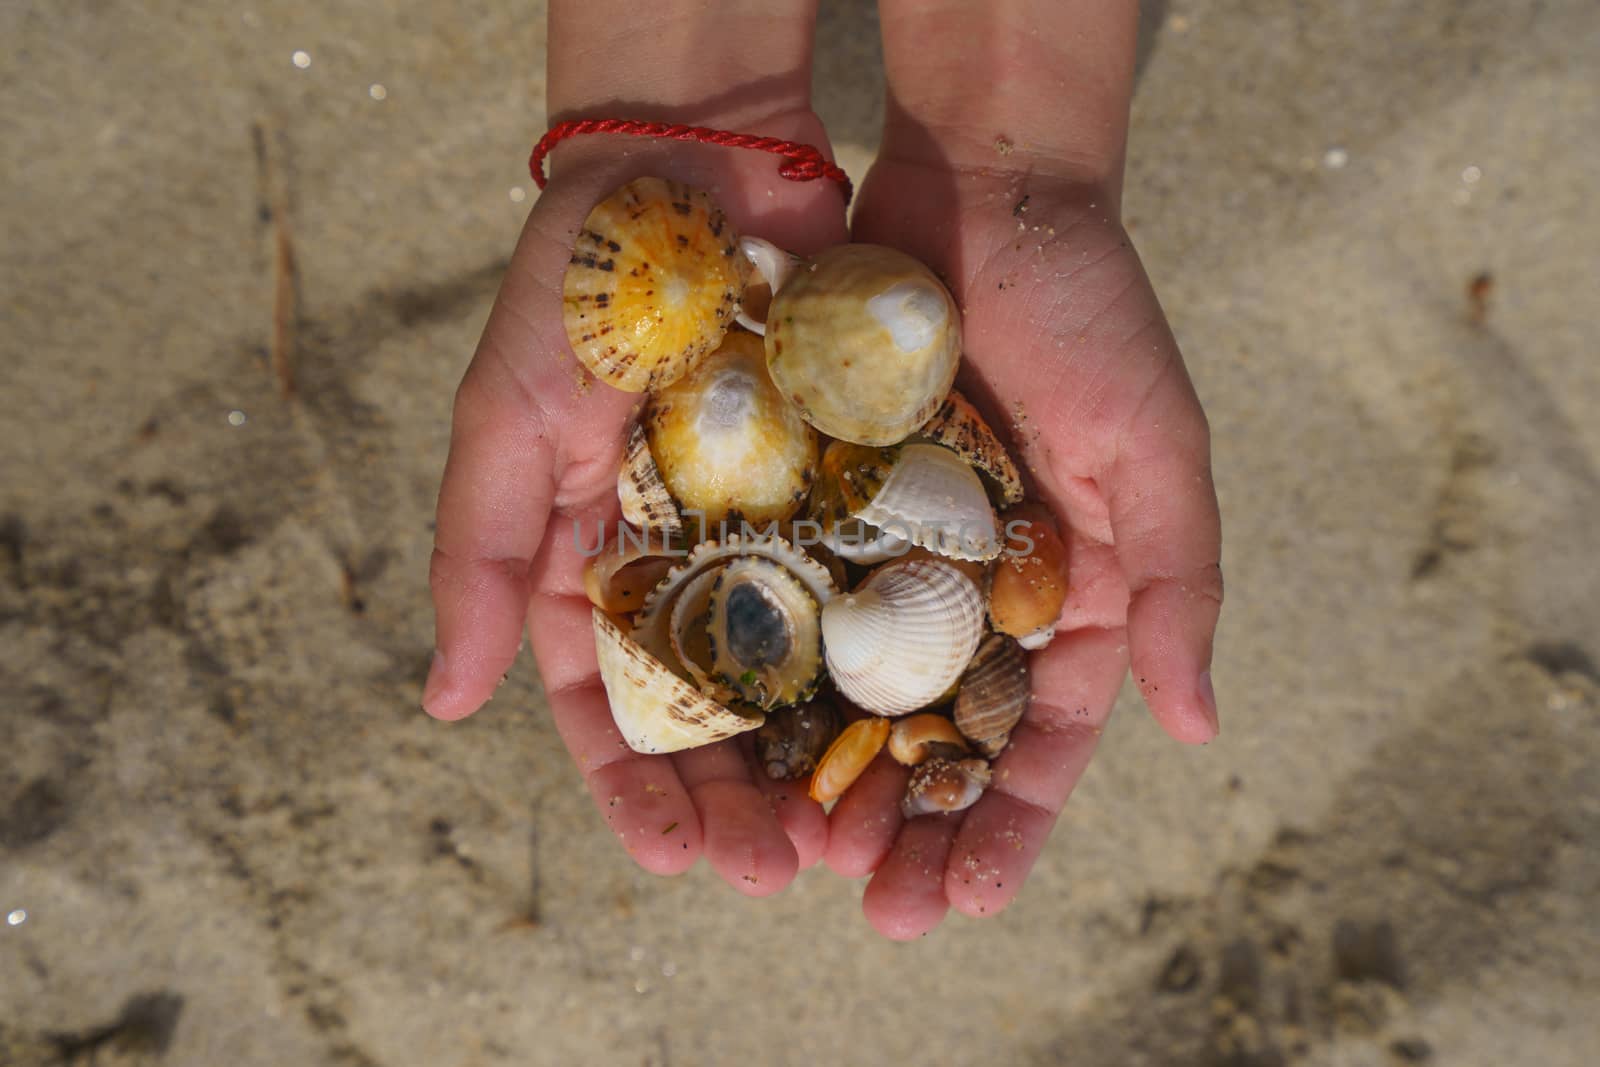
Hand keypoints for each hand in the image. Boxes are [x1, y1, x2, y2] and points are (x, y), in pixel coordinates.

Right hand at [422, 2, 847, 896]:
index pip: (610, 706)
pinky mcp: (848, 491)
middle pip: (716, 712)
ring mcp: (774, 532)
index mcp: (596, 564)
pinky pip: (870, 591)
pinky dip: (886, 660)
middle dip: (740, 800)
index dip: (636, 791)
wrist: (692, 169)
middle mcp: (689, 565)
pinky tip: (915, 723)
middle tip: (780, 874)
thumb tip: (442, 701)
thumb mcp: (505, 423)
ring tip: (852, 831)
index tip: (671, 861)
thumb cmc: (579, 298)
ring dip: (821, 757)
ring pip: (802, 671)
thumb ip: (480, 558)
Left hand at [821, 2, 1223, 937]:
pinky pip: (791, 607)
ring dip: (831, 780)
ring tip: (797, 854)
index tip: (968, 899)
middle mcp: (975, 591)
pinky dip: (773, 680)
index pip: (1042, 738)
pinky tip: (742, 746)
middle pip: (938, 739)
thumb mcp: (1158, 454)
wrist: (982, 191)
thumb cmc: (1091, 317)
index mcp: (1070, 594)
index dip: (1008, 824)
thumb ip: (1177, 588)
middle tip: (871, 906)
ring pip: (854, 695)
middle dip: (910, 829)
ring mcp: (891, 552)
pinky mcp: (819, 506)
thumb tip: (1196, 728)